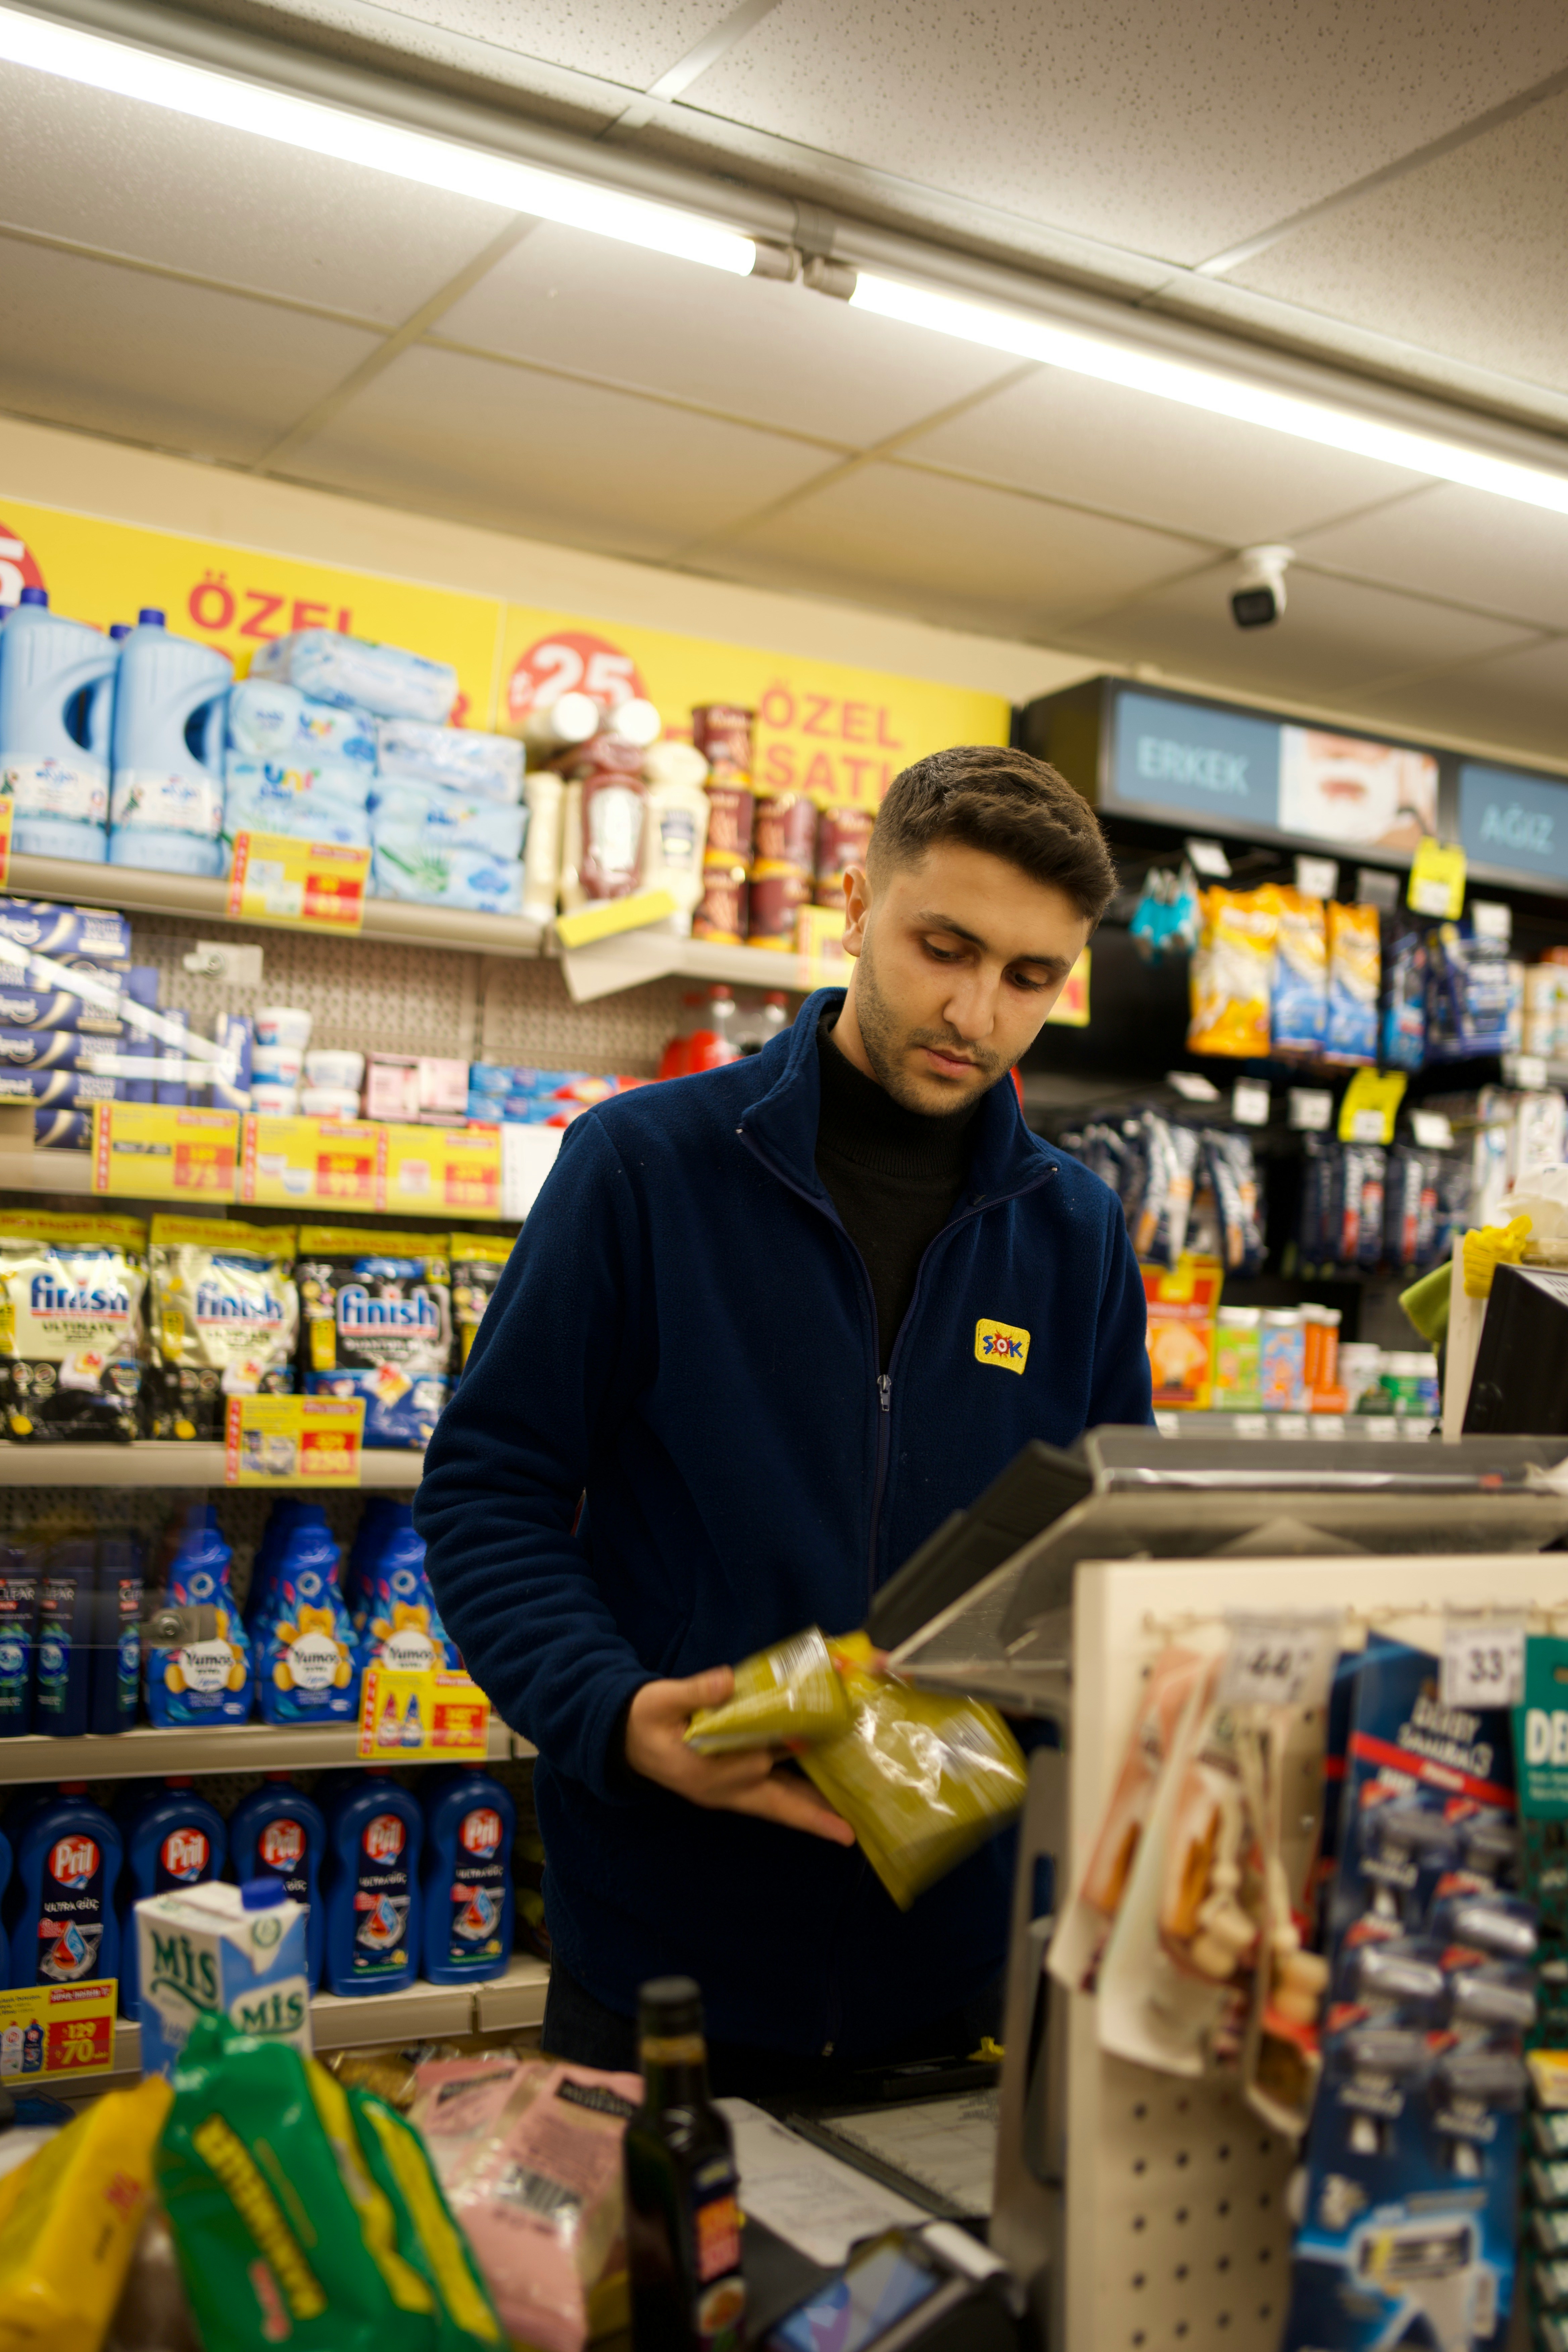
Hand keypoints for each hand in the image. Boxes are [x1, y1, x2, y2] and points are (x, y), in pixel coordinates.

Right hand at [624, 1668, 855, 1846]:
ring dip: (809, 1813)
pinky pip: (770, 1800)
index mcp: (702, 1771)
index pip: (751, 1765)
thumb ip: (693, 1692)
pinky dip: (796, 1802)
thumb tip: (726, 1681)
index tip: (813, 1755)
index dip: (784, 1756)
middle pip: (774, 1802)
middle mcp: (721, 1789)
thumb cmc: (644, 1718)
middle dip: (810, 1810)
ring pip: (775, 1806)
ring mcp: (727, 1793)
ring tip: (845, 1825)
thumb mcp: (659, 1700)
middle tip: (847, 1831)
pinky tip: (822, 1800)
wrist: (625, 1740)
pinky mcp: (731, 1789)